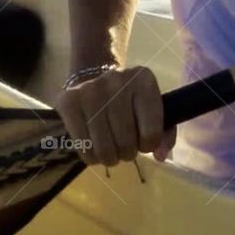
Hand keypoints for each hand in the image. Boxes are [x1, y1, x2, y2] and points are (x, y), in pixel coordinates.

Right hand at [53, 65, 175, 167]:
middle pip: (125, 141)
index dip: (148, 146)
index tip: (144, 143)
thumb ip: (165, 133)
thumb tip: (160, 156)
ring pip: (104, 147)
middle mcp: (117, 81)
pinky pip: (82, 145)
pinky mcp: (69, 102)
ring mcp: (90, 90)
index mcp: (144, 81)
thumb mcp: (152, 108)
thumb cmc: (129, 99)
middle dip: (127, 153)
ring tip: (110, 150)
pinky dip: (90, 156)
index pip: (151, 132)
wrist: (93, 77)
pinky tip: (94, 147)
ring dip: (109, 157)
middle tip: (124, 149)